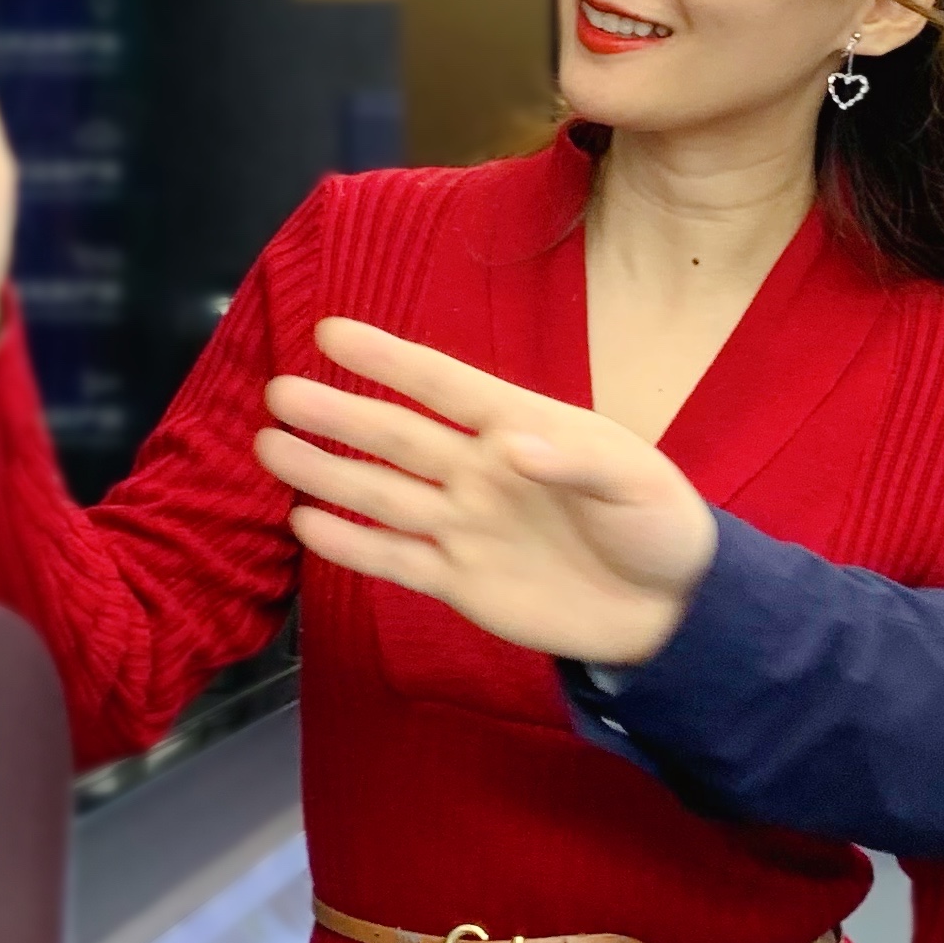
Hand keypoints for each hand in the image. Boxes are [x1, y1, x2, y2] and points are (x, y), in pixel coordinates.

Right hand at [261, 318, 718, 665]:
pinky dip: (352, 544)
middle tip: (278, 390)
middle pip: (397, 437)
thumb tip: (507, 445)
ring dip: (327, 472)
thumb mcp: (634, 485)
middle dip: (338, 413)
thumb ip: (571, 464)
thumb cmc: (661, 527)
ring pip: (382, 494)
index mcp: (523, 428)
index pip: (445, 385)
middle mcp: (481, 471)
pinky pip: (396, 559)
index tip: (332, 332)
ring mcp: (467, 526)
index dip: (389, 359)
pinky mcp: (462, 583)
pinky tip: (306, 524)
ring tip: (270, 447)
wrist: (673, 610)